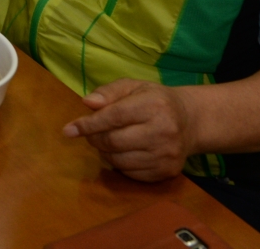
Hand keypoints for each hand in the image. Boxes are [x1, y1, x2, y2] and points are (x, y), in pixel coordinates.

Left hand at [63, 78, 195, 181]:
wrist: (191, 121)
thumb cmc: (155, 100)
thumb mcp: (133, 86)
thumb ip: (108, 92)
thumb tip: (87, 103)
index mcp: (154, 106)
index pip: (113, 117)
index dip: (88, 124)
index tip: (68, 130)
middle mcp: (164, 132)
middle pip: (114, 141)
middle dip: (94, 138)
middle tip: (90, 133)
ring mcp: (167, 155)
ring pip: (119, 160)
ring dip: (104, 152)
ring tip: (107, 140)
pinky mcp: (168, 172)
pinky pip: (131, 173)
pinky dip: (119, 164)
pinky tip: (123, 151)